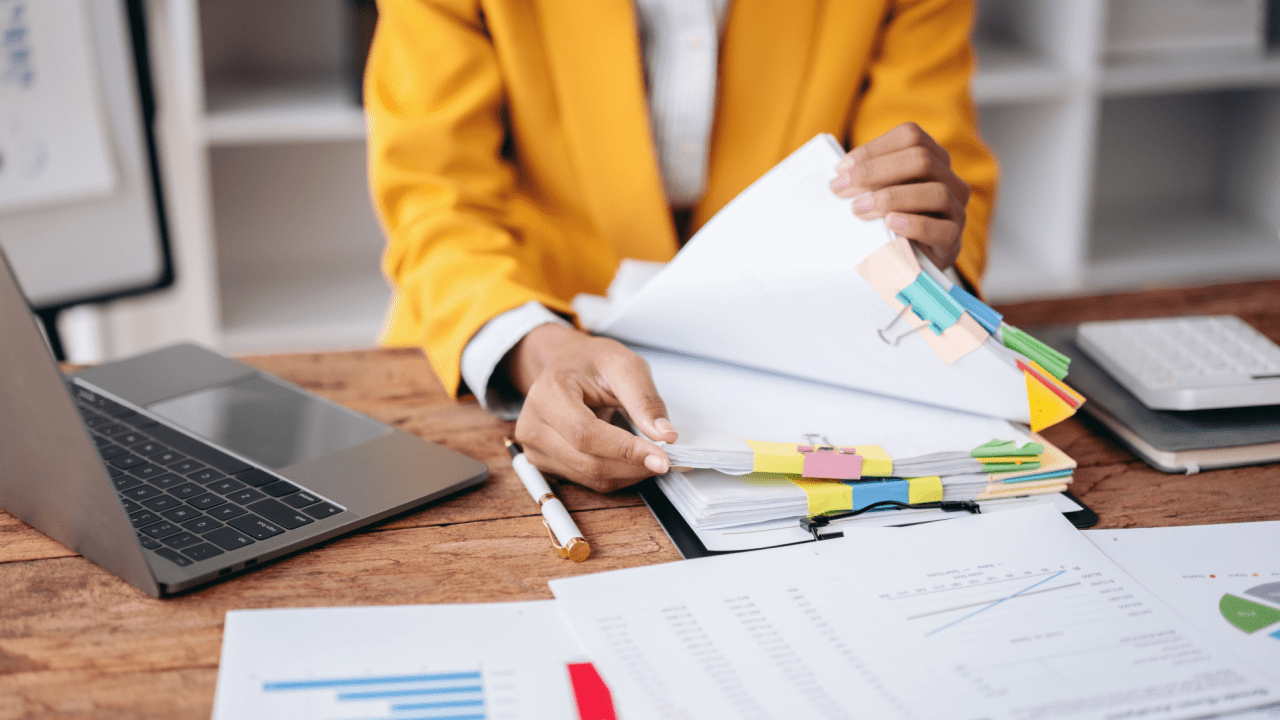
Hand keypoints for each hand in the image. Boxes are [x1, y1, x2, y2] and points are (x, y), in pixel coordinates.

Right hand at [507, 324, 676, 491]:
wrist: (566, 365)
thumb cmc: (590, 362)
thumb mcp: (624, 366)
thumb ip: (645, 401)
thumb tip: (665, 435)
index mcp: (548, 394)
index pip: (586, 434)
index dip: (626, 450)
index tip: (662, 458)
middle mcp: (533, 425)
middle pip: (589, 462)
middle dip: (634, 465)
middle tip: (666, 459)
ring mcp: (534, 448)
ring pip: (590, 477)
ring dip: (628, 473)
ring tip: (649, 454)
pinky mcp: (543, 463)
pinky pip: (586, 481)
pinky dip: (616, 475)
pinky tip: (630, 460)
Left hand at [829, 123, 970, 269]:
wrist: (911, 263)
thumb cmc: (889, 222)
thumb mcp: (878, 194)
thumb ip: (867, 180)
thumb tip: (839, 175)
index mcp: (933, 159)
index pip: (910, 136)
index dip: (873, 149)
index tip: (841, 169)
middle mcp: (950, 179)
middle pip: (921, 159)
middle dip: (874, 172)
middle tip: (841, 189)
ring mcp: (956, 209)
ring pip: (935, 192)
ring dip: (891, 197)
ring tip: (859, 209)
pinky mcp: (953, 239)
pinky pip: (941, 229)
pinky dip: (912, 224)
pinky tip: (889, 224)